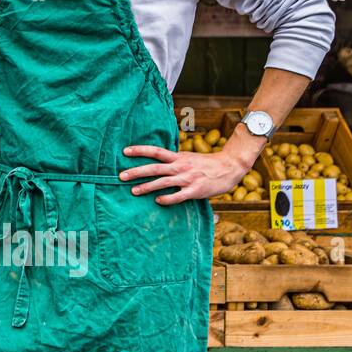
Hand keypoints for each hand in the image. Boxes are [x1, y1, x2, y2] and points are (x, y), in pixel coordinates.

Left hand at [121, 144, 251, 205]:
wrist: (230, 167)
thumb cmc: (206, 164)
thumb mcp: (188, 158)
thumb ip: (174, 161)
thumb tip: (158, 163)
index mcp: (178, 157)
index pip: (155, 151)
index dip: (140, 150)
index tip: (124, 151)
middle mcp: (181, 166)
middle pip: (154, 168)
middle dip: (136, 171)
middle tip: (121, 176)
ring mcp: (188, 178)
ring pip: (163, 182)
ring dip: (147, 187)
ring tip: (133, 191)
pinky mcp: (196, 190)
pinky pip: (179, 195)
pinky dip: (168, 198)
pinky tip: (158, 201)